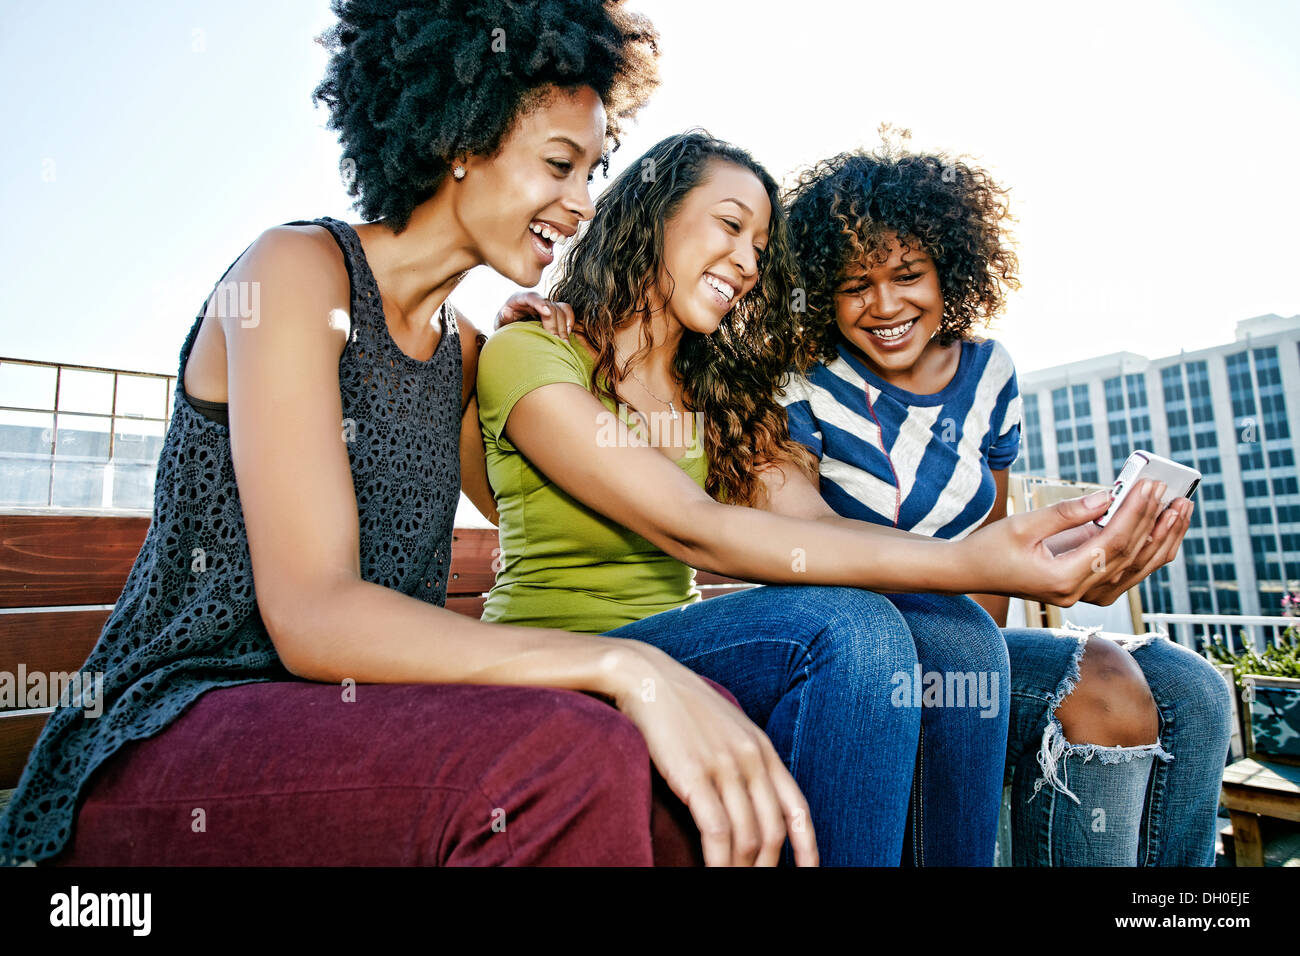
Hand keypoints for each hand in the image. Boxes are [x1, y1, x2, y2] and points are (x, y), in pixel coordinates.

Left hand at [493, 291, 573, 337]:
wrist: (511, 326)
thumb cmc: (504, 324)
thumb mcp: (499, 323)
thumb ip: (502, 318)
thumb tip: (505, 312)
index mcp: (520, 298)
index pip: (531, 297)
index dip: (539, 303)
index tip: (546, 313)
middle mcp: (535, 299)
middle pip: (549, 306)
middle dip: (554, 324)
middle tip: (556, 340)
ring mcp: (545, 304)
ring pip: (560, 310)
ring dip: (563, 326)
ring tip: (563, 342)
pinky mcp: (553, 310)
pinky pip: (566, 310)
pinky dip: (569, 320)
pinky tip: (567, 333)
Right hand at [606, 639, 817, 866]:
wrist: (648, 678)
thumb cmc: (682, 706)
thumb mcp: (727, 728)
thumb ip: (744, 759)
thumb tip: (748, 798)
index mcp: (763, 750)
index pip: (797, 810)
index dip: (808, 848)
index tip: (809, 873)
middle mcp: (751, 759)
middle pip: (772, 831)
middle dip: (766, 868)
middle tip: (754, 883)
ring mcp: (725, 767)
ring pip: (746, 837)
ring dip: (740, 870)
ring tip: (731, 884)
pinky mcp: (694, 775)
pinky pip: (716, 831)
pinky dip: (718, 861)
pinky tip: (713, 873)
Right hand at [962, 478, 1165, 606]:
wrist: (970, 573)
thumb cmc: (990, 547)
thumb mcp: (1023, 524)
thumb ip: (1067, 512)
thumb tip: (1109, 496)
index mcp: (1061, 579)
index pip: (1112, 546)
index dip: (1135, 514)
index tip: (1150, 486)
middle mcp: (1077, 593)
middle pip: (1130, 558)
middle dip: (1156, 524)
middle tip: (1177, 495)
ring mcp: (1082, 595)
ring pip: (1135, 570)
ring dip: (1160, 540)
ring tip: (1180, 511)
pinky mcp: (1083, 588)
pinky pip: (1126, 572)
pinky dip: (1146, 551)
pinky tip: (1161, 529)